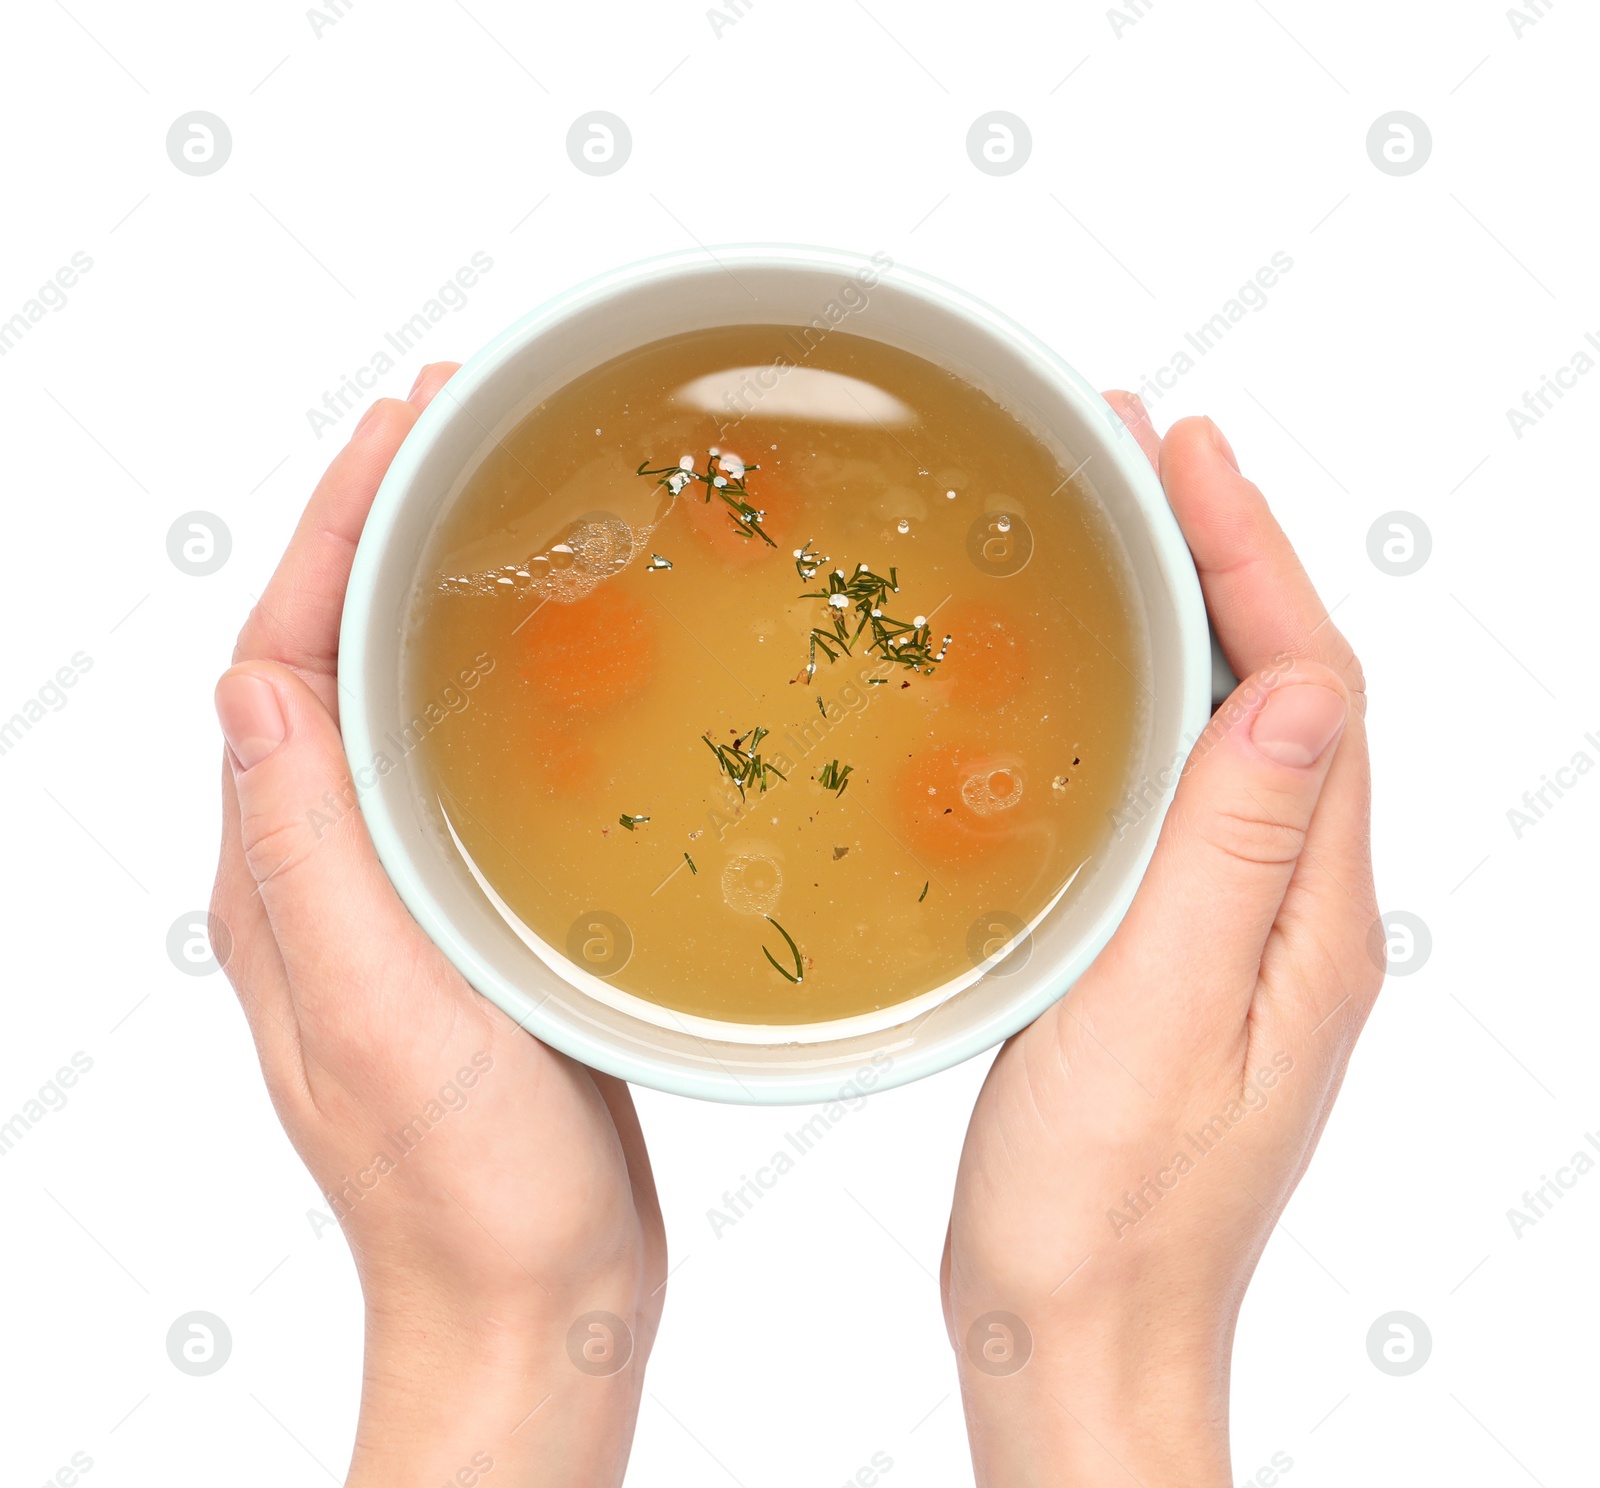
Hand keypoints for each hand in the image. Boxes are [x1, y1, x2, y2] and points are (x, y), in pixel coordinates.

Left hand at [211, 365, 666, 1487]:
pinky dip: (490, 680)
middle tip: (455, 425)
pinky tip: (558, 655)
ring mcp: (401, 892)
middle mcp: (328, 872)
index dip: (328, 531)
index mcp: (286, 883)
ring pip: (397, 702)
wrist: (536, 1294)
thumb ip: (306, 858)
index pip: (280, 661)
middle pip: (330, 657)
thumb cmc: (460, 1187)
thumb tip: (251, 690)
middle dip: (376, 528)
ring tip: (498, 499)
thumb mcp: (375, 1016)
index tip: (398, 428)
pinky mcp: (474, 917)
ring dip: (431, 591)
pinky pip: (460, 765)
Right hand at [941, 397, 1379, 1485]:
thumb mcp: (1163, 1019)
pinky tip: (1083, 686)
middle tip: (1139, 455)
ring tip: (1116, 530)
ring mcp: (1232, 934)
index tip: (1183, 452)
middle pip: (1282, 690)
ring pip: (1229, 736)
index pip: (1311, 688)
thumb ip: (1230, 856)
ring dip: (1186, 620)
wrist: (1072, 1330)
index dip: (1251, 555)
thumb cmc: (1104, 1210)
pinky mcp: (1167, 953)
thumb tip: (1303, 689)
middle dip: (1223, 557)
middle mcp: (1290, 915)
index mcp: (1307, 920)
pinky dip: (1141, 708)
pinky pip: (1175, 795)